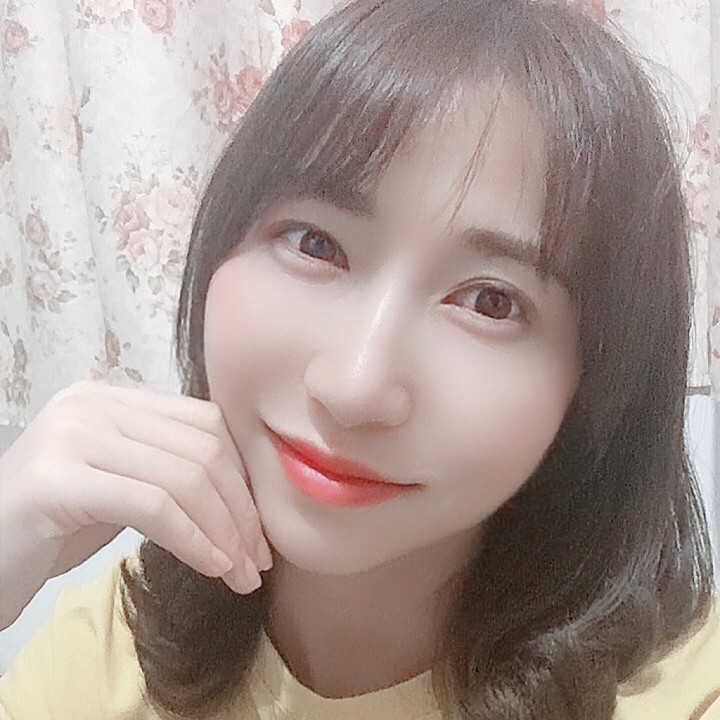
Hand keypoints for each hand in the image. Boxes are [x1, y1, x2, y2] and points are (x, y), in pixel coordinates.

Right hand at [0, 380, 272, 628]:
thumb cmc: (53, 528)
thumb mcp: (122, 486)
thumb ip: (170, 471)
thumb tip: (246, 497)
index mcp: (112, 399)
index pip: (205, 424)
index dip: (243, 477)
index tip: (260, 529)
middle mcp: (91, 404)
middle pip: (202, 449)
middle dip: (241, 510)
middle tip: (257, 560)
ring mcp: (71, 435)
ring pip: (185, 477)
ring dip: (225, 531)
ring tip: (240, 573)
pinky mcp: (56, 479)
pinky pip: (153, 505)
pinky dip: (194, 540)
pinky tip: (212, 568)